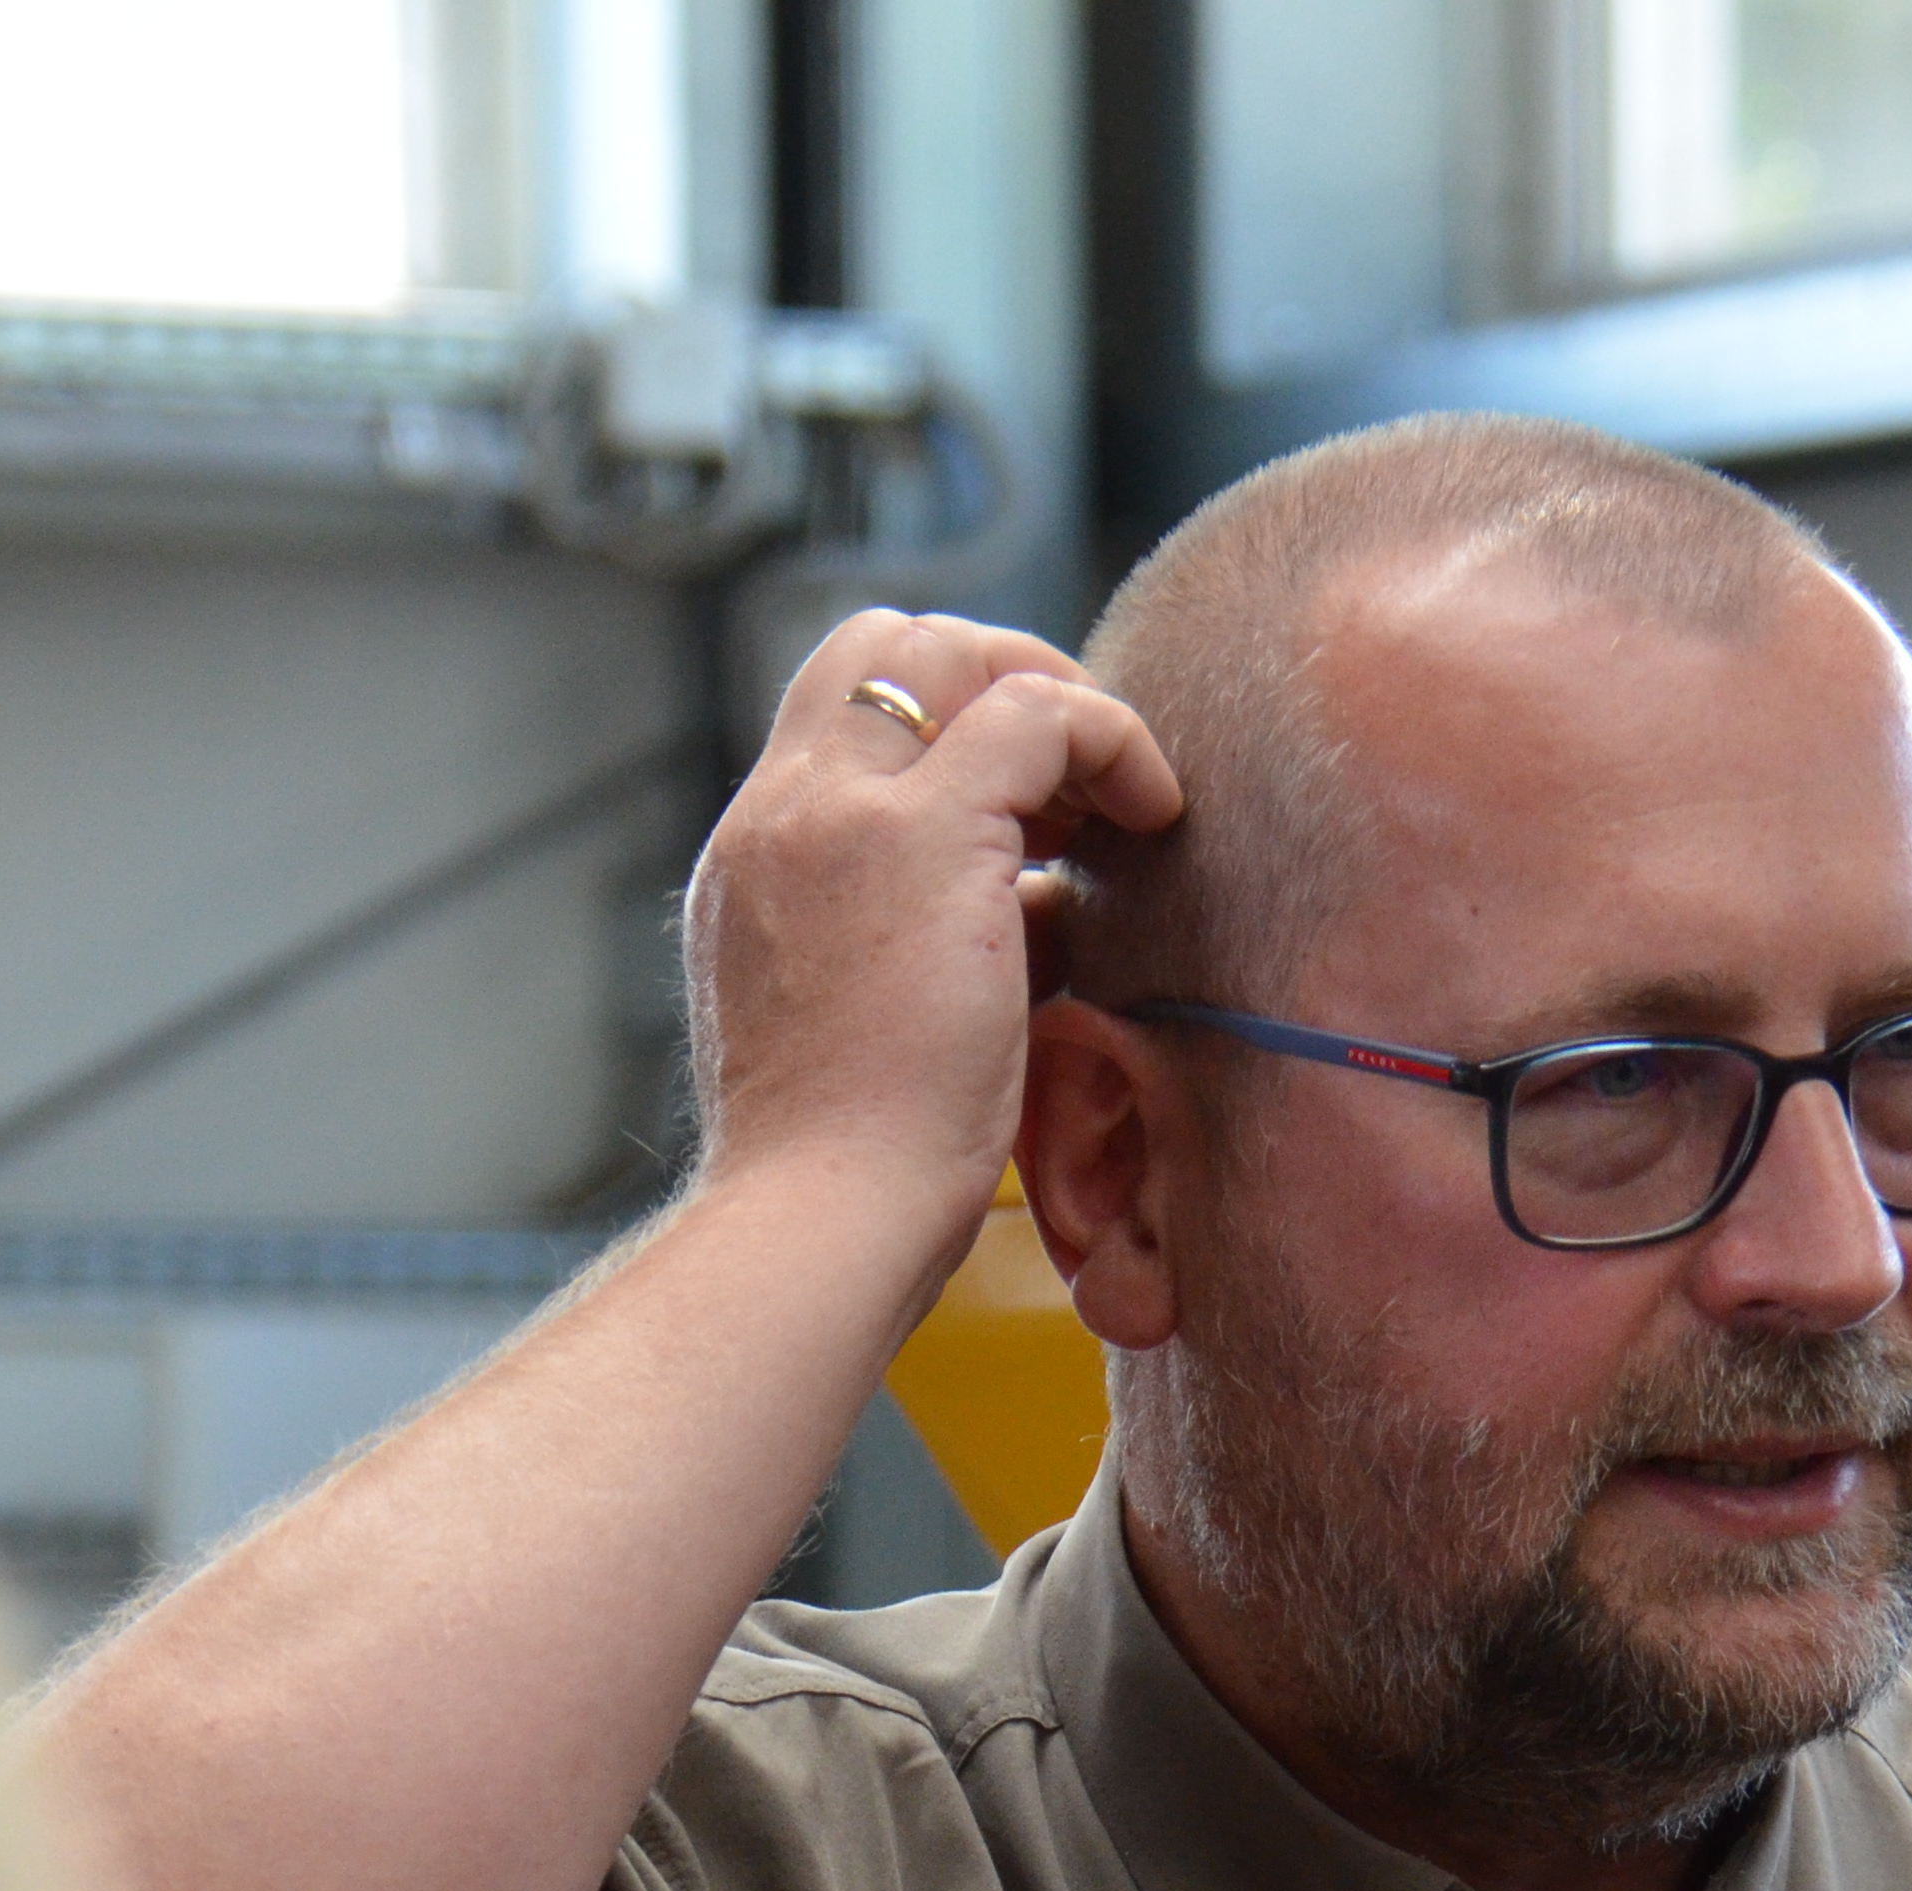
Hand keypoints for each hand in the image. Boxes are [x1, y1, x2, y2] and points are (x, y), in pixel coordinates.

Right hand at [680, 610, 1180, 1222]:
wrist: (817, 1224)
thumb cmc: (858, 1175)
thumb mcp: (885, 1026)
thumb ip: (940, 942)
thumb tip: (1049, 904)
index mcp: (755, 864)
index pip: (843, 718)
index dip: (947, 727)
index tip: (1034, 810)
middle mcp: (780, 817)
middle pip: (884, 646)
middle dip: (997, 674)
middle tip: (1082, 771)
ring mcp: (839, 813)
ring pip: (949, 651)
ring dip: (1053, 700)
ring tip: (1122, 798)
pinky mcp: (922, 835)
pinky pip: (1037, 712)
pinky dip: (1112, 738)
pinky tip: (1156, 814)